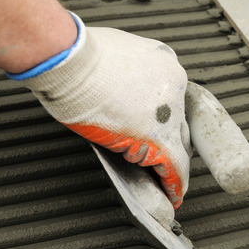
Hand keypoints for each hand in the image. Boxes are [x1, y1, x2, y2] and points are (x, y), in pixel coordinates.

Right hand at [13, 13, 191, 208]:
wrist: (68, 58)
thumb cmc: (75, 55)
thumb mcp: (110, 53)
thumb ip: (121, 73)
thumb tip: (113, 88)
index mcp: (162, 63)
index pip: (171, 100)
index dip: (164, 121)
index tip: (158, 132)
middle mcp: (173, 85)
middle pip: (180, 123)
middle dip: (172, 144)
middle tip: (163, 163)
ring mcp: (169, 111)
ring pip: (179, 146)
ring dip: (171, 167)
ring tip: (169, 185)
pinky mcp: (157, 137)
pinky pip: (173, 167)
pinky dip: (173, 184)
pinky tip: (171, 195)